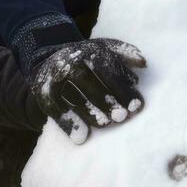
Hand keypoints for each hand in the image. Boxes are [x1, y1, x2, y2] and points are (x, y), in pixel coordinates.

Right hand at [31, 38, 145, 143]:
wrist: (47, 59)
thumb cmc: (85, 58)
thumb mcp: (104, 49)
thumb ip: (124, 53)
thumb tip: (144, 63)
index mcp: (88, 50)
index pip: (107, 68)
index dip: (122, 88)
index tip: (137, 106)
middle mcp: (69, 61)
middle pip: (88, 81)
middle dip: (106, 100)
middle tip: (121, 116)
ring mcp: (54, 76)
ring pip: (71, 94)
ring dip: (89, 111)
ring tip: (104, 124)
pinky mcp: (42, 92)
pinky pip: (54, 108)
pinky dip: (67, 123)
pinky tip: (81, 137)